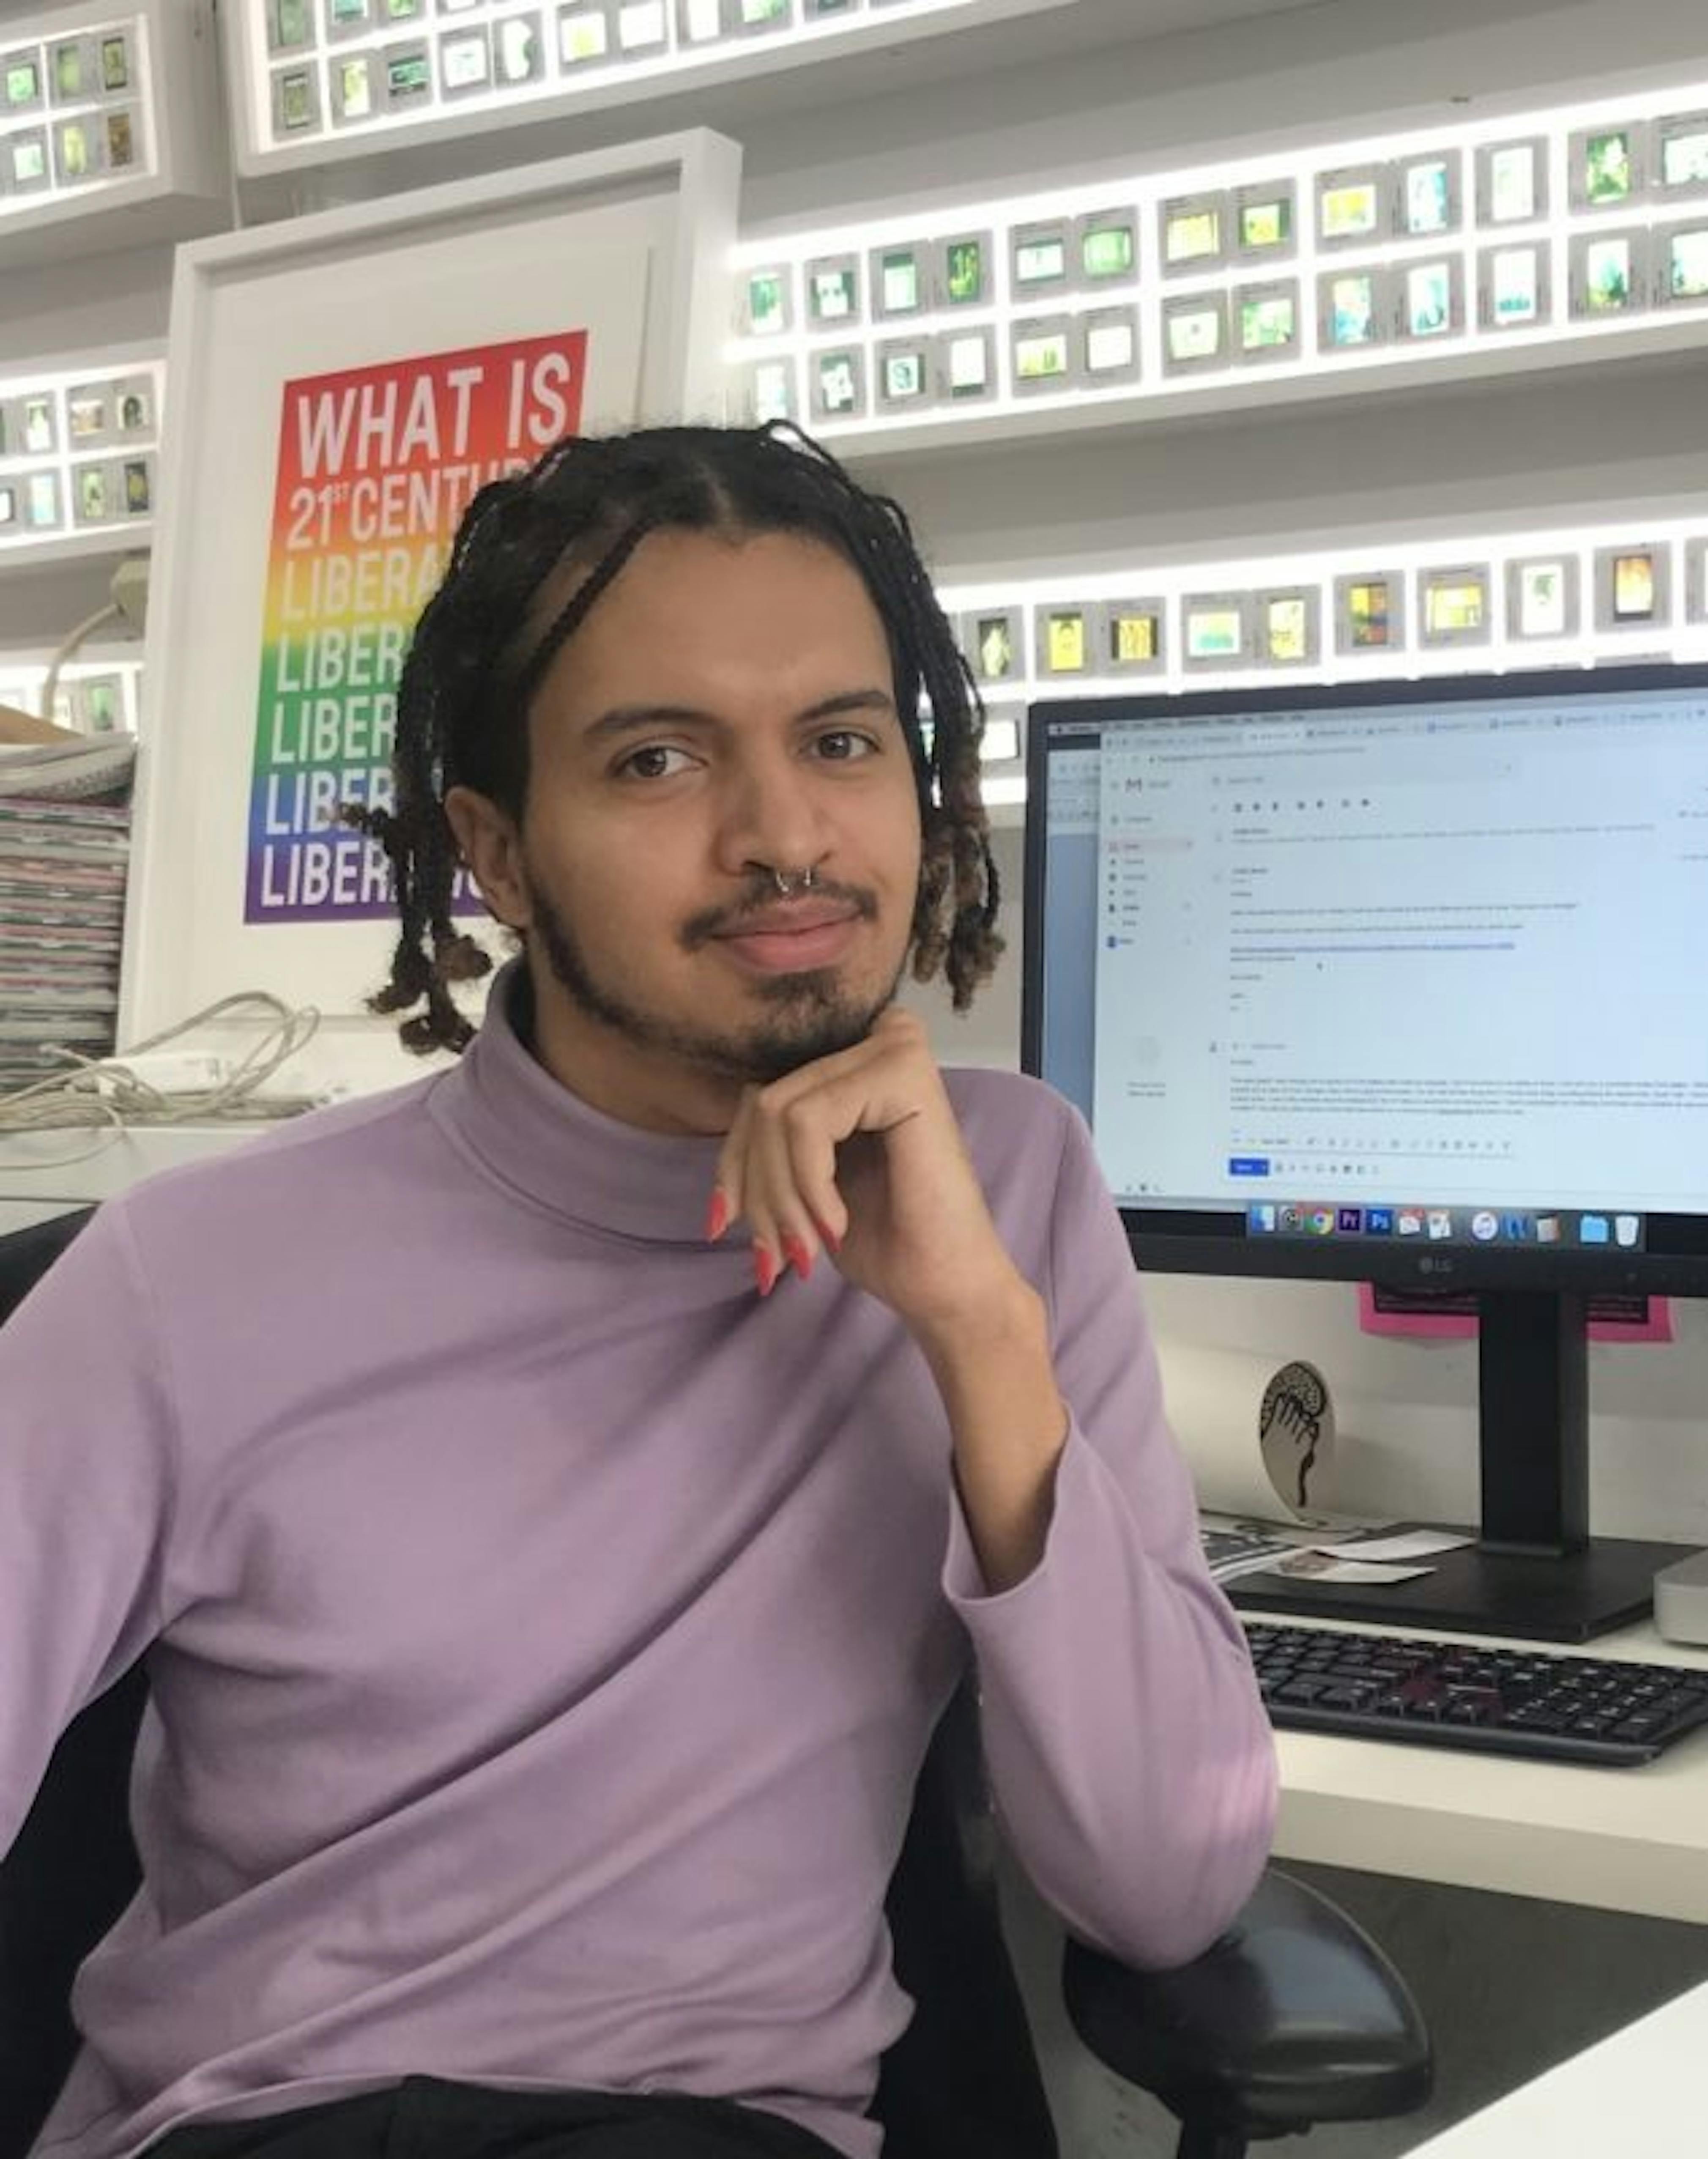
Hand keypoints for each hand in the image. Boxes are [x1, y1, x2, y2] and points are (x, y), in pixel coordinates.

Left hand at [708, 1007, 1025, 1338]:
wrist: (947, 1286)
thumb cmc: (884, 1238)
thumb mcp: (804, 1184)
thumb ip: (767, 1147)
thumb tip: (712, 1164)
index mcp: (855, 1059)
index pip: (760, 1093)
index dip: (734, 1163)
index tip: (725, 1224)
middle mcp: (877, 1037)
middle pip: (763, 1100)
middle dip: (756, 1186)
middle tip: (772, 1256)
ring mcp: (893, 1047)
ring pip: (777, 1111)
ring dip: (779, 1196)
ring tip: (804, 1250)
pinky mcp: (902, 1071)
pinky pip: (808, 1121)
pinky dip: (808, 1185)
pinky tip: (837, 1227)